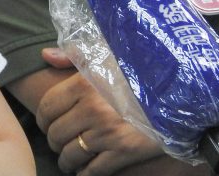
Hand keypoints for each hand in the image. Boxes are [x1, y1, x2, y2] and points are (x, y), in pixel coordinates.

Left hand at [36, 48, 161, 174]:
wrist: (176, 91)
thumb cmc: (137, 71)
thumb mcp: (104, 55)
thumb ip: (73, 56)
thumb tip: (45, 56)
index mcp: (81, 85)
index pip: (46, 108)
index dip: (42, 120)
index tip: (45, 124)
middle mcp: (91, 109)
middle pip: (56, 133)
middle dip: (53, 141)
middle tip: (57, 143)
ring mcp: (107, 132)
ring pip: (71, 154)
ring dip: (66, 160)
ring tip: (68, 159)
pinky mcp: (125, 151)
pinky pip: (94, 169)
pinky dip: (85, 173)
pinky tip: (84, 170)